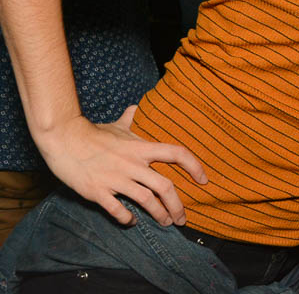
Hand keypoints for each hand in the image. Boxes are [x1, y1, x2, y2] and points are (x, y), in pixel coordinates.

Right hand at [36, 107, 206, 225]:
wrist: (64, 140)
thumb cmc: (93, 133)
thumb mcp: (117, 125)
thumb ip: (131, 119)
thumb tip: (137, 107)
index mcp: (141, 148)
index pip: (177, 154)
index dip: (194, 167)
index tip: (204, 180)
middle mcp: (133, 164)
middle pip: (165, 187)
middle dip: (177, 205)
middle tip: (183, 218)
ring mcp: (116, 179)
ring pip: (146, 201)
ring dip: (159, 215)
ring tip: (165, 222)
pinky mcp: (99, 192)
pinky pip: (118, 210)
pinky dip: (127, 218)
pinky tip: (132, 221)